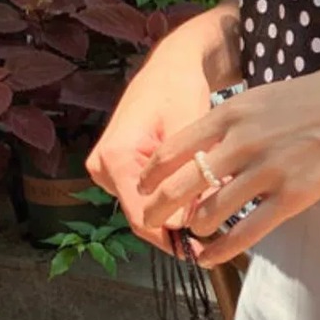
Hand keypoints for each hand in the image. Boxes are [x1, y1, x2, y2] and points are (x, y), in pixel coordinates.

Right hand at [86, 34, 234, 254]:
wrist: (171, 67)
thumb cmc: (181, 90)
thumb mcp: (192, 130)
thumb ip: (191, 172)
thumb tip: (198, 219)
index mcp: (115, 157)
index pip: (141, 215)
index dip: (172, 237)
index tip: (202, 252)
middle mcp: (103, 168)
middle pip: (143, 216)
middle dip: (178, 229)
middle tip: (216, 245)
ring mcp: (110, 171)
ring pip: (148, 208)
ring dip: (178, 216)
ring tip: (215, 224)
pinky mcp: (123, 170)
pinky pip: (149, 197)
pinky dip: (174, 203)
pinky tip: (203, 207)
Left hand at [134, 50, 319, 266]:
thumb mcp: (273, 93)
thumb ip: (240, 119)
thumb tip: (215, 144)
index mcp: (235, 111)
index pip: (173, 147)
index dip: (152, 173)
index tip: (143, 187)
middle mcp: (243, 141)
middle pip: (181, 184)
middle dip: (158, 208)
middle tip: (151, 221)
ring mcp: (268, 170)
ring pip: (210, 212)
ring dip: (194, 229)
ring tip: (192, 236)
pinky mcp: (295, 196)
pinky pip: (247, 231)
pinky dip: (220, 249)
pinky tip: (209, 257)